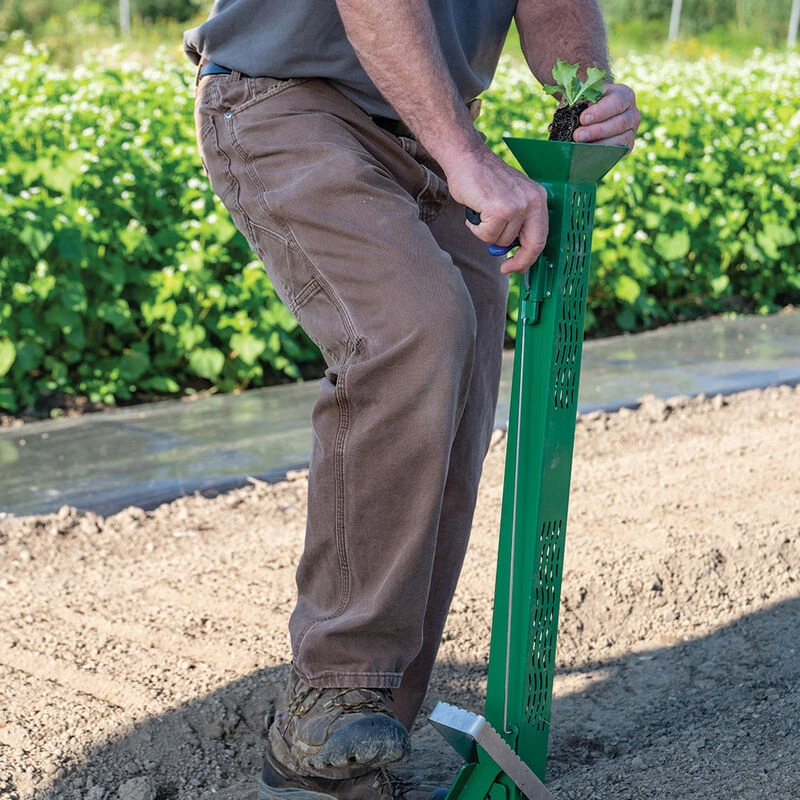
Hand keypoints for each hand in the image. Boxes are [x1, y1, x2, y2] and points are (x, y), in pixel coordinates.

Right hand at [444, 147, 547, 274]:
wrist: (466, 158)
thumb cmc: (483, 179)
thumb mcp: (510, 198)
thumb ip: (516, 222)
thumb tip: (512, 251)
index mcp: (538, 198)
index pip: (541, 236)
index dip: (530, 257)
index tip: (519, 266)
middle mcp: (532, 201)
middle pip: (532, 245)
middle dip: (519, 261)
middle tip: (506, 269)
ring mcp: (517, 206)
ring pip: (502, 241)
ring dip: (487, 233)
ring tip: (482, 213)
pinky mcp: (500, 210)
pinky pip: (488, 235)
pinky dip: (477, 228)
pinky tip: (475, 211)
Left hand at [573, 82, 640, 151]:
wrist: (591, 112)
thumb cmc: (587, 100)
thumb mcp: (583, 94)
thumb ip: (579, 98)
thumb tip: (568, 111)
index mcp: (624, 95)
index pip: (617, 102)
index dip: (600, 111)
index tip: (583, 119)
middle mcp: (632, 113)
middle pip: (619, 123)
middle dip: (596, 131)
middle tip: (578, 135)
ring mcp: (631, 131)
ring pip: (620, 140)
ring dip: (599, 144)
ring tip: (580, 146)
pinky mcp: (627, 146)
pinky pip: (618, 152)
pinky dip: (603, 154)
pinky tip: (587, 154)